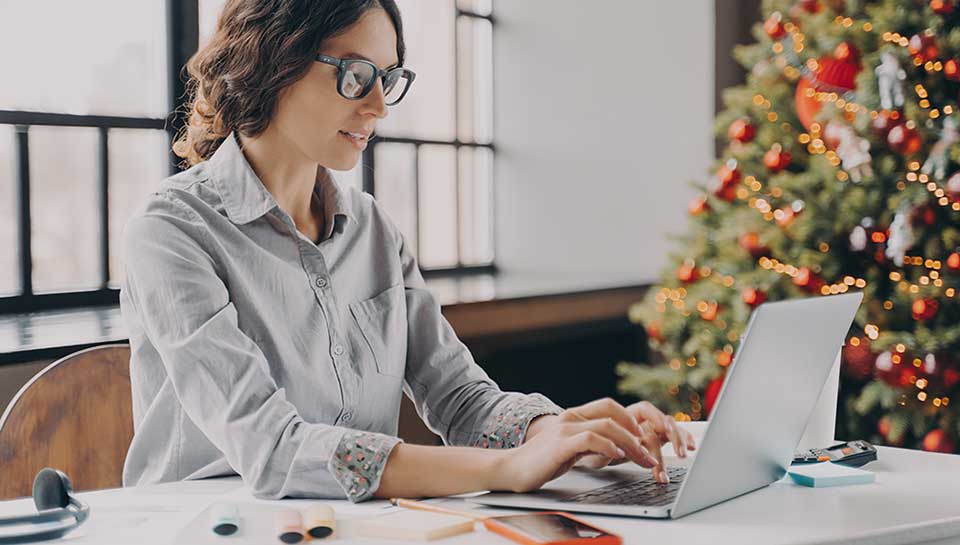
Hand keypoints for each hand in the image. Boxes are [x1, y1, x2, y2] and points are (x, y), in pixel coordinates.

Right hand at [493, 399, 660, 493]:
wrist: (512, 468)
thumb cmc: (541, 461)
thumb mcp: (569, 447)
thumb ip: (589, 443)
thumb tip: (615, 448)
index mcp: (573, 416)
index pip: (608, 406)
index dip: (629, 418)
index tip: (642, 435)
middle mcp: (570, 418)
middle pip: (612, 415)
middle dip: (636, 434)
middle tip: (649, 453)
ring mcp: (565, 429)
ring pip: (606, 426)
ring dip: (629, 443)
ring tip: (641, 458)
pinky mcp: (560, 444)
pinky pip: (590, 440)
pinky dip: (608, 446)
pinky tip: (617, 456)